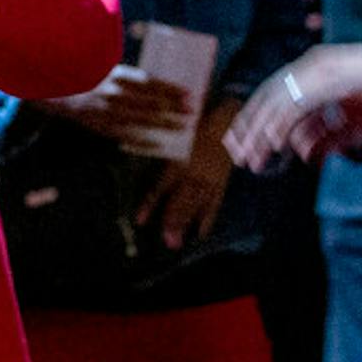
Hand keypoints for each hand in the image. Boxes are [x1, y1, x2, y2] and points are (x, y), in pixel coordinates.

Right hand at [40, 64, 191, 143]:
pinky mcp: (99, 126)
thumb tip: (158, 85)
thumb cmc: (85, 77)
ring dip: (162, 123)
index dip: (170, 88)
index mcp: (115, 75)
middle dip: (172, 107)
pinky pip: (124, 135)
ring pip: (139, 119)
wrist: (53, 90)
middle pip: (148, 101)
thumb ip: (129, 78)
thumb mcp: (106, 70)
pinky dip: (141, 140)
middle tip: (192, 111)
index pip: (150, 82)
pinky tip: (157, 143)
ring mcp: (105, 111)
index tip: (189, 92)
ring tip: (181, 127)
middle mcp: (112, 92)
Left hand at [138, 100, 237, 250]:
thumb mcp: (177, 129)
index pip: (162, 186)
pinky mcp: (222, 181)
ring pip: (196, 204)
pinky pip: (215, 201)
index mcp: (180, 159)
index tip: (141, 221)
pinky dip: (209, 217)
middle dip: (174, 221)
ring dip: (187, 223)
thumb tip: (130, 144)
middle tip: (167, 242)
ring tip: (177, 242)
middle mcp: (194, 172)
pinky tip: (202, 233)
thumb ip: (160, 140)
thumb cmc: (199, 120)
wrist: (231, 118)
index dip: (151, 203)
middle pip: (182, 200)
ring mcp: (210, 178)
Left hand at [225, 41, 361, 170]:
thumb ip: (329, 134)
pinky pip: (301, 103)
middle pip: (270, 96)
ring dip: (263, 132)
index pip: (274, 93)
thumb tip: (304, 153)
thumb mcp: (354, 121)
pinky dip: (285, 124)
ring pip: (280, 102)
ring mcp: (321, 68)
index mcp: (314, 69)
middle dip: (251, 128)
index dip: (254, 118)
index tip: (240, 142)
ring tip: (251, 158)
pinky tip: (275, 145)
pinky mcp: (331, 78)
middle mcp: (312, 65)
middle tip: (237, 154)